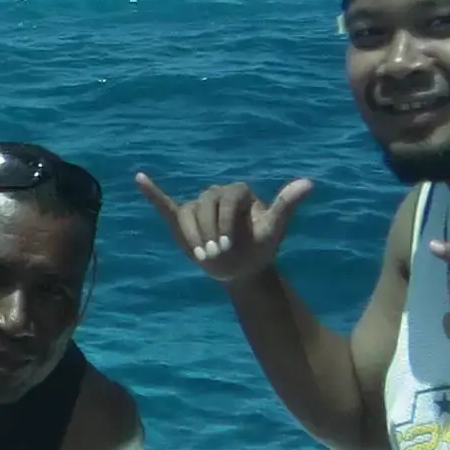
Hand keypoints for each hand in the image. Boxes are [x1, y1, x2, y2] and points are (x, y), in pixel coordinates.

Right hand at [137, 172, 311, 285]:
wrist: (242, 270)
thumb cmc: (259, 250)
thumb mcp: (274, 229)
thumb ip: (286, 205)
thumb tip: (309, 182)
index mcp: (239, 192)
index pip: (228, 198)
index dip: (225, 222)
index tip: (227, 246)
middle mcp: (217, 193)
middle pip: (206, 204)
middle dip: (209, 231)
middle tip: (215, 255)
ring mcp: (199, 205)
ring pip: (188, 212)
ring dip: (193, 234)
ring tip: (203, 255)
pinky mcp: (182, 217)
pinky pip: (165, 203)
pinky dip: (152, 193)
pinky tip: (140, 179)